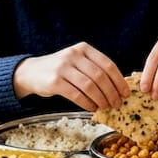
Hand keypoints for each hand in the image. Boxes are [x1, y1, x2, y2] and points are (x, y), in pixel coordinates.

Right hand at [12, 42, 127, 111]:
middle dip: (111, 92)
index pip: (108, 64)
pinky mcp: (55, 81)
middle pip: (100, 76)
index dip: (119, 80)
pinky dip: (87, 103)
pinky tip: (91, 108)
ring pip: (89, 86)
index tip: (126, 93)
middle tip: (117, 103)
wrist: (32, 72)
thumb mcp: (77, 62)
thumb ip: (94, 69)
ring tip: (105, 107)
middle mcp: (74, 55)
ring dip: (100, 99)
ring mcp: (63, 67)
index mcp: (84, 48)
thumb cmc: (61, 69)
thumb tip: (117, 88)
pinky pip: (76, 95)